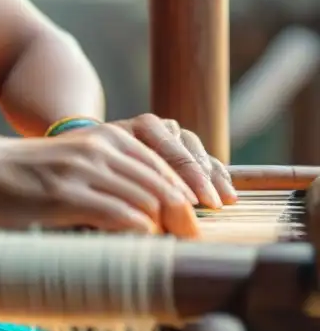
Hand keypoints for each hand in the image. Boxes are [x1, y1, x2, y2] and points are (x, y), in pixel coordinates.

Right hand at [0, 125, 199, 237]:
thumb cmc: (28, 174)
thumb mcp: (75, 160)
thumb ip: (111, 172)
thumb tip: (152, 208)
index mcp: (105, 137)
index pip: (164, 164)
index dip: (188, 191)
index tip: (200, 217)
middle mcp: (98, 148)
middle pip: (162, 183)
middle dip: (184, 213)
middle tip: (194, 237)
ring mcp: (83, 171)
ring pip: (146, 200)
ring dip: (163, 226)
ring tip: (169, 244)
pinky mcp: (67, 196)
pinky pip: (120, 215)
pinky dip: (138, 232)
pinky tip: (140, 244)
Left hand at [108, 114, 236, 208]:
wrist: (101, 155)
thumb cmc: (103, 167)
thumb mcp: (107, 169)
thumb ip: (123, 180)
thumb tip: (142, 204)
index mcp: (140, 126)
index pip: (165, 145)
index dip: (179, 172)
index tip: (189, 199)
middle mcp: (161, 126)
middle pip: (186, 148)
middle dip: (199, 177)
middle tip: (210, 201)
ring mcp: (177, 136)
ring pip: (199, 153)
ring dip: (212, 178)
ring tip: (222, 200)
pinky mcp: (189, 150)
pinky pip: (209, 160)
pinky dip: (219, 177)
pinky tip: (228, 196)